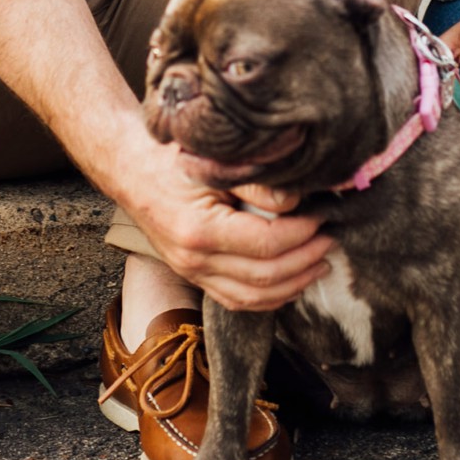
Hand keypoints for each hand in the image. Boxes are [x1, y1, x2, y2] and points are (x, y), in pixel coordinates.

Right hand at [109, 136, 331, 312]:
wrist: (129, 168)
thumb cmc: (171, 158)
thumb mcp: (215, 161)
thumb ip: (257, 184)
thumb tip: (297, 203)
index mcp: (199, 229)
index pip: (267, 243)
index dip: (303, 234)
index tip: (322, 218)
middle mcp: (194, 259)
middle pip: (264, 277)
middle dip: (305, 261)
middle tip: (330, 240)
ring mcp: (191, 272)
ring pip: (252, 299)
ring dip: (293, 285)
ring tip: (319, 265)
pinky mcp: (192, 276)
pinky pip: (235, 300)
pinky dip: (268, 298)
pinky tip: (290, 283)